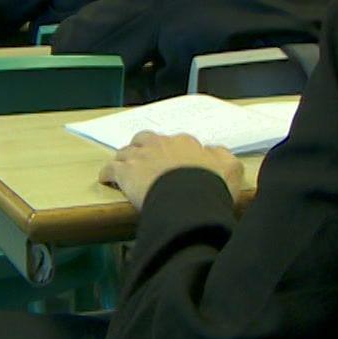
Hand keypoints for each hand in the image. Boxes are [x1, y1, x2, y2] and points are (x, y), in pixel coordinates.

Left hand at [99, 131, 245, 209]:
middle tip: (145, 159)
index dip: (175, 152)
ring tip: (125, 166)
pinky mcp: (125, 172)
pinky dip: (108, 173)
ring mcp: (141, 156)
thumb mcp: (230, 168)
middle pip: (147, 139)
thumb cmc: (210, 185)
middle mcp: (161, 144)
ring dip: (126, 158)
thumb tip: (215, 152)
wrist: (187, 198)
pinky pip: (111, 169)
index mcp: (186, 143)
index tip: (176, 163)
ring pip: (127, 151)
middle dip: (145, 147)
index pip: (178, 142)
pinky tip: (107, 179)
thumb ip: (223, 157)